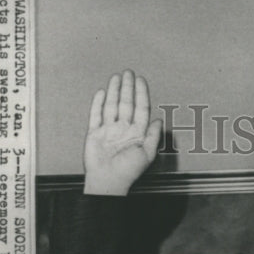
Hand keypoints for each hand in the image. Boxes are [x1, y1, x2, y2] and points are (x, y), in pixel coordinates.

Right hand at [83, 70, 161, 195]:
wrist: (108, 180)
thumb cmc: (128, 171)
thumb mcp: (147, 154)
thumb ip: (153, 136)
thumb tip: (158, 120)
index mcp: (137, 133)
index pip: (140, 108)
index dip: (141, 94)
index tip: (141, 80)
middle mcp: (123, 129)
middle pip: (126, 103)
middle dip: (128, 88)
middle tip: (129, 72)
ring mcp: (108, 130)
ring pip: (111, 106)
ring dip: (114, 91)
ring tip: (117, 77)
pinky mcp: (95, 133)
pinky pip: (96, 115)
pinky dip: (98, 103)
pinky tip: (102, 92)